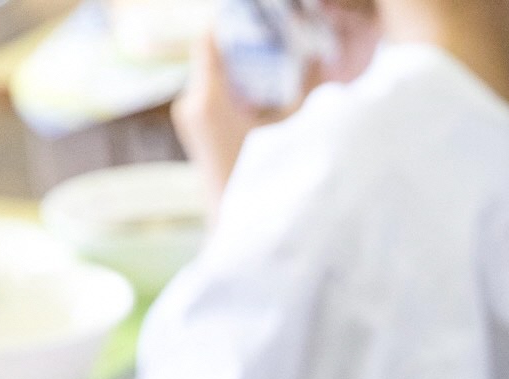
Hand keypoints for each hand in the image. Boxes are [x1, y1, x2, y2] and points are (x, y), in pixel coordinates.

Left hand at [171, 33, 316, 202]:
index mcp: (207, 99)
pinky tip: (262, 100)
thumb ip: (307, 92)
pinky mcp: (195, 130)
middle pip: (214, 59)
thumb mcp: (294, 130)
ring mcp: (189, 118)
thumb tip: (320, 60)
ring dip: (242, 73)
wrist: (242, 228)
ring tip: (274, 73)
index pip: (209, 42)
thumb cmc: (268, 181)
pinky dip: (236, 92)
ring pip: (215, 79)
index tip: (257, 19)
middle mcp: (190, 104)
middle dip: (246, 51)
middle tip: (278, 45)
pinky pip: (213, 97)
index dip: (232, 26)